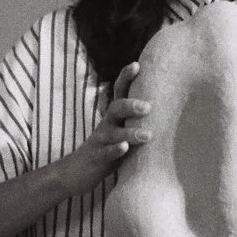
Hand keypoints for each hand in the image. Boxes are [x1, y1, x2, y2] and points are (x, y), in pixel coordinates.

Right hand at [62, 62, 149, 194]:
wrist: (75, 172)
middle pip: (115, 109)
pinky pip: (106, 153)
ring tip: (148, 135)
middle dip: (131, 105)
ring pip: (113, 133)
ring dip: (130, 132)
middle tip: (149, 107)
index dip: (125, 78)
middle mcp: (106, 125)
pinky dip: (115, 150)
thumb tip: (162, 104)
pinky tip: (125, 148)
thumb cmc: (106, 149)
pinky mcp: (96, 159)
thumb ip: (135, 119)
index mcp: (112, 117)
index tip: (137, 65)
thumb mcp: (119, 130)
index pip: (119, 93)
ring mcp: (100, 141)